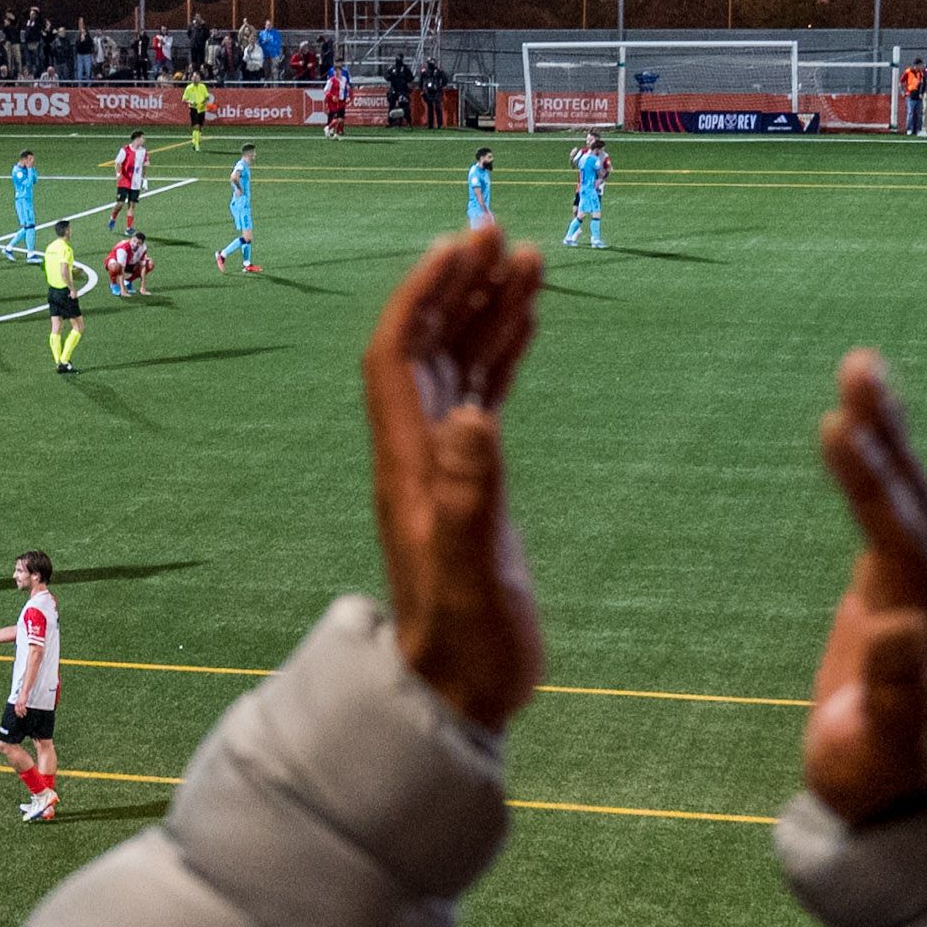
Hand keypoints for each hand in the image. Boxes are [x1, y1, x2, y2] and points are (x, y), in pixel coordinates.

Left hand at [362, 229, 545, 729]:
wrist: (461, 693)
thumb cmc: (465, 642)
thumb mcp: (470, 569)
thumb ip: (472, 496)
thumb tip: (473, 416)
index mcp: (406, 462)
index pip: (399, 353)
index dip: (425, 294)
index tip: (463, 246)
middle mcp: (419, 453)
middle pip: (428, 344)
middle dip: (457, 285)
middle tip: (497, 233)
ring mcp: (447, 465)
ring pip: (460, 363)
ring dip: (486, 309)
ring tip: (527, 260)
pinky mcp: (476, 482)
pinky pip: (484, 396)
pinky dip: (504, 353)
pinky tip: (528, 322)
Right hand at [804, 352, 926, 822]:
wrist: (899, 790)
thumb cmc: (879, 774)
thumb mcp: (881, 746)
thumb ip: (894, 691)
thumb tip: (899, 626)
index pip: (905, 539)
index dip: (873, 485)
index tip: (843, 430)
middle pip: (915, 501)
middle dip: (886, 436)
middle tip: (858, 369)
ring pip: (909, 494)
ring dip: (886, 432)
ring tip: (860, 367)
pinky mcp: (907, 577)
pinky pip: (894, 505)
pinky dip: (878, 458)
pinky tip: (863, 419)